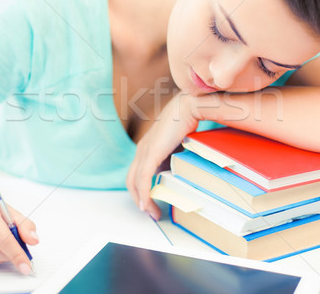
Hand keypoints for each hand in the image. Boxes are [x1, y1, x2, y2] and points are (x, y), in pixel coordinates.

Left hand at [126, 92, 199, 219]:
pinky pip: (144, 178)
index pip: (137, 174)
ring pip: (135, 182)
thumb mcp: (178, 146)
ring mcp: (144, 151)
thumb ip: (174, 158)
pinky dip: (144, 193)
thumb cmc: (187, 122)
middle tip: (151, 213)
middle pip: (131, 181)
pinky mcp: (151, 153)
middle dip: (139, 199)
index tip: (151, 203)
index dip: (141, 190)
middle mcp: (142, 149)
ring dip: (142, 200)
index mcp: (147, 147)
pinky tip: (147, 204)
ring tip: (152, 213)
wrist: (188, 107)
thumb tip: (178, 173)